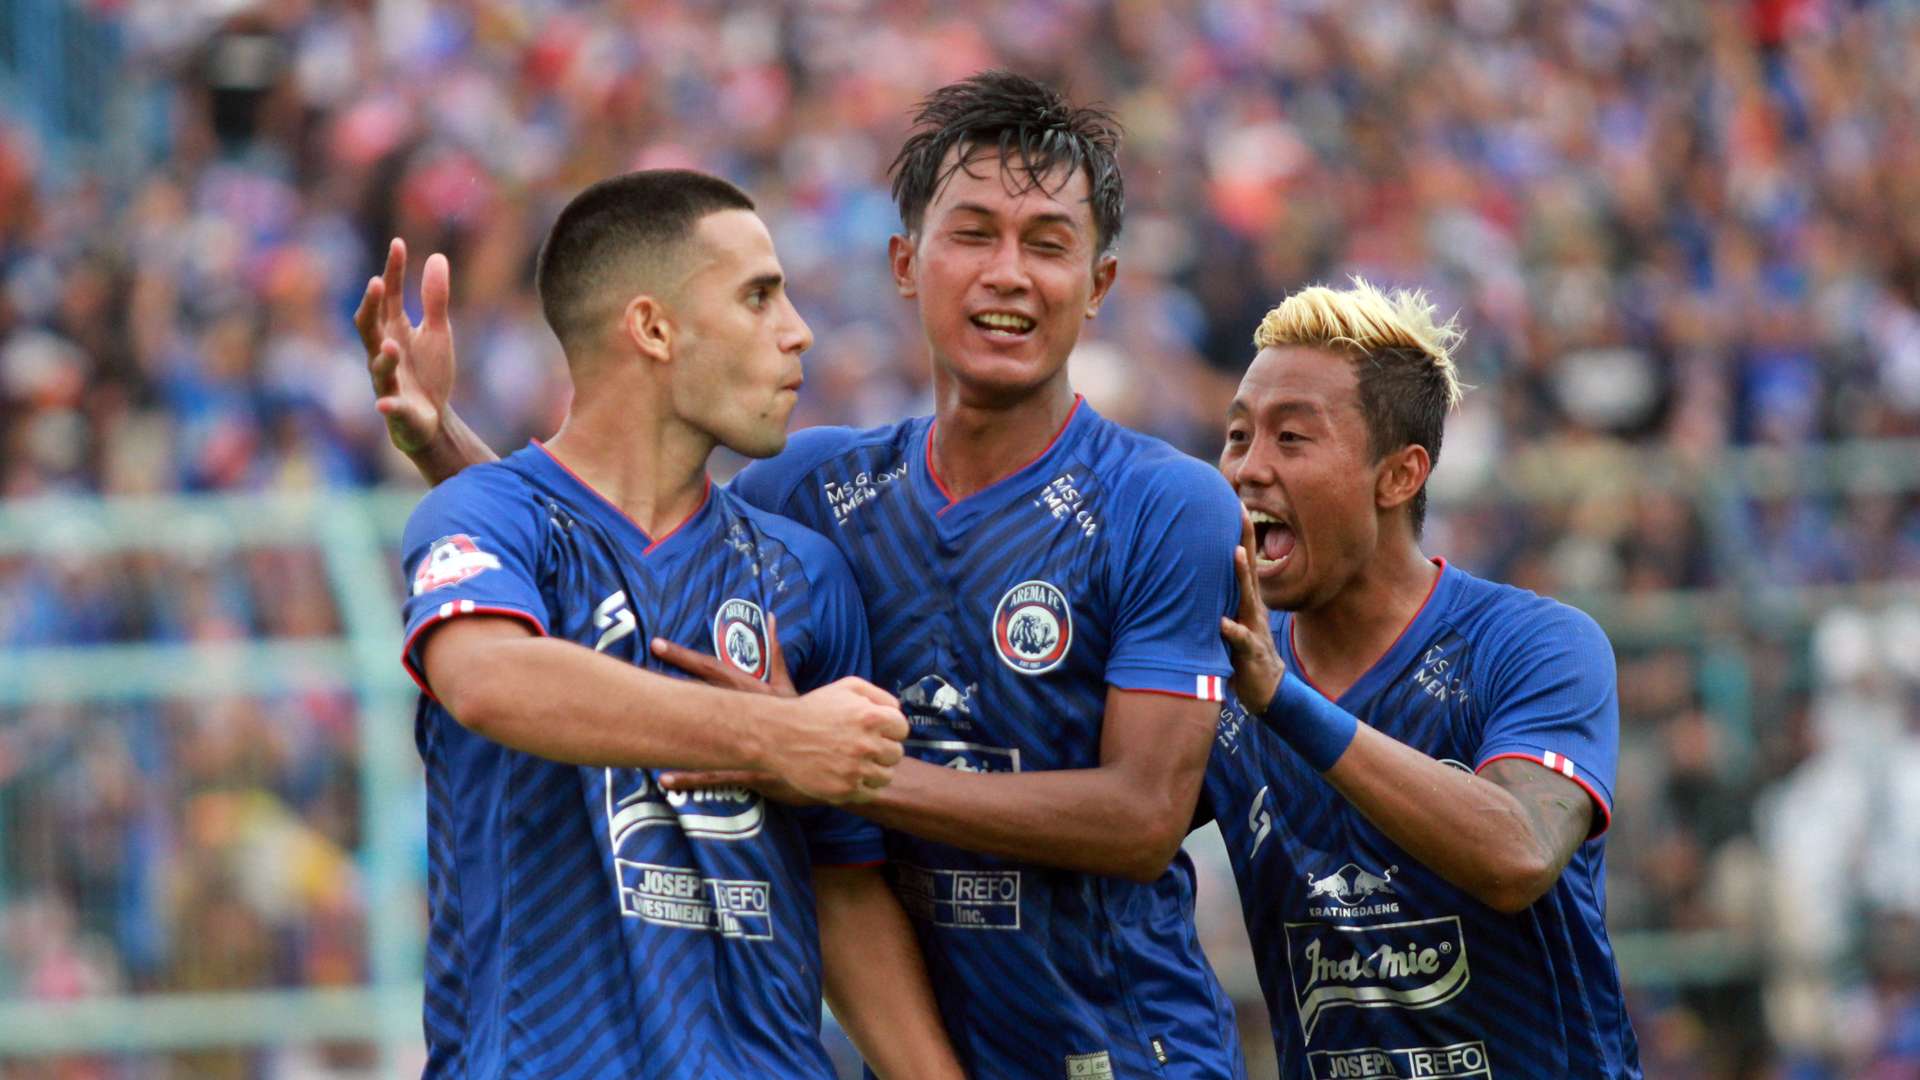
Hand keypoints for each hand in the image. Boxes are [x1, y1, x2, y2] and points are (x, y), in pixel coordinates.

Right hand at [352, 238, 454, 454]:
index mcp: (394, 330)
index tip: (398, 244)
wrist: (431, 420)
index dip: (393, 271)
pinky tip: (384, 403)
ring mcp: (388, 382)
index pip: (389, 297)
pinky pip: (389, 407)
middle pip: (369, 327)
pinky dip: (387, 405)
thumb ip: (435, 299)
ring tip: (393, 345)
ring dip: (384, 357)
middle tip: (377, 283)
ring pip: (378, 367)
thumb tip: (437, 256)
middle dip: (371, 306)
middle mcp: (383, 352)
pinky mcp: (397, 410)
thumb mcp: (437, 332)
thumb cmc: (428, 372)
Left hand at [652, 617, 905, 802]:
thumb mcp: (792, 685)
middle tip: (641, 686)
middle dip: (672, 687)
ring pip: (707, 741)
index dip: (686, 657)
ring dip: (674, 741)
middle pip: (704, 697)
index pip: (716, 669)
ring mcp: (752, 743)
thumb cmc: (811, 719)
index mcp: (756, 693)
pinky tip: (667, 780)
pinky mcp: (754, 771)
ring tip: (643, 742)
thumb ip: (779, 654)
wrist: (841, 756)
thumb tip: (772, 618)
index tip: (658, 643)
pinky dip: (692, 778)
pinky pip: (717, 775)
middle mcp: (750, 715)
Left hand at [1221, 508, 1285, 711]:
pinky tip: (1223, 623)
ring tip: (1237, 554)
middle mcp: (1252, 608)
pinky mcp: (1251, 652)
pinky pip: (1241, 639)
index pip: (1244, 561)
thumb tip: (1197, 573)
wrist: (1266, 686)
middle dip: (1246, 540)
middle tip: (1240, 513)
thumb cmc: (1242, 648)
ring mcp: (1254, 627)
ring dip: (1243, 576)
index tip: (1234, 504)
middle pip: (1249, 569)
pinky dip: (1233, 630)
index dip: (1241, 534)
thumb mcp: (1231, 617)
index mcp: (1246, 599)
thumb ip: (1220, 597)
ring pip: (1248, 598)